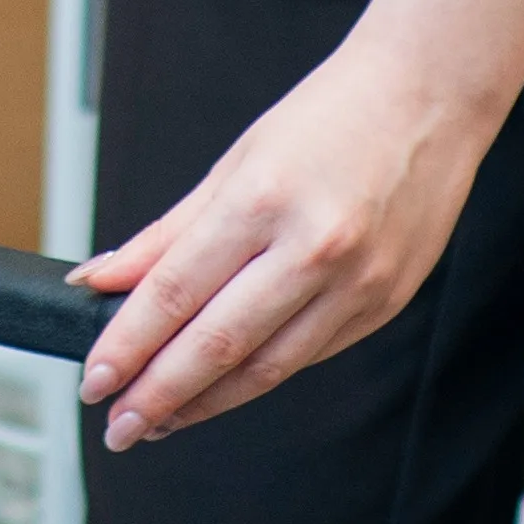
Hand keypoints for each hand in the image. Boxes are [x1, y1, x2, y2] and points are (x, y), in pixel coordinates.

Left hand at [69, 39, 496, 450]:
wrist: (429, 98)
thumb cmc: (328, 117)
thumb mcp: (235, 162)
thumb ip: (167, 233)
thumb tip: (100, 281)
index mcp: (265, 199)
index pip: (177, 292)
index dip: (129, 345)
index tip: (94, 380)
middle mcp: (314, 247)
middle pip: (218, 344)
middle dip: (158, 394)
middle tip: (115, 425)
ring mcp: (358, 283)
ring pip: (267, 369)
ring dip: (205, 403)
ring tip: (158, 419)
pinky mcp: (386, 305)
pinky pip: (308, 357)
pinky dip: (258, 377)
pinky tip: (222, 386)